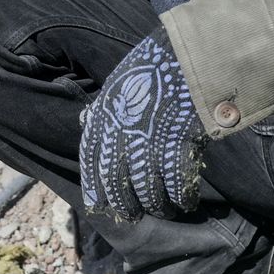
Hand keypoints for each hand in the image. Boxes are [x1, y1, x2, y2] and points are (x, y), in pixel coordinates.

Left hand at [79, 30, 207, 220]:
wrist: (183, 57)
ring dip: (158, 206)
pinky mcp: (177, 147)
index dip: (96, 190)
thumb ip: (101, 108)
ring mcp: (149, 145)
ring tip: (166, 210)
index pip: (91, 166)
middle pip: (119, 186)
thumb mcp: (115, 85)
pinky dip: (183, 198)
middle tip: (136, 216)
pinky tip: (187, 201)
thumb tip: (85, 120)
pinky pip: (178, 186)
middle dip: (127, 206)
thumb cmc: (151, 68)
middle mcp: (121, 138)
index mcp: (103, 123)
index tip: (102, 206)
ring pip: (149, 192)